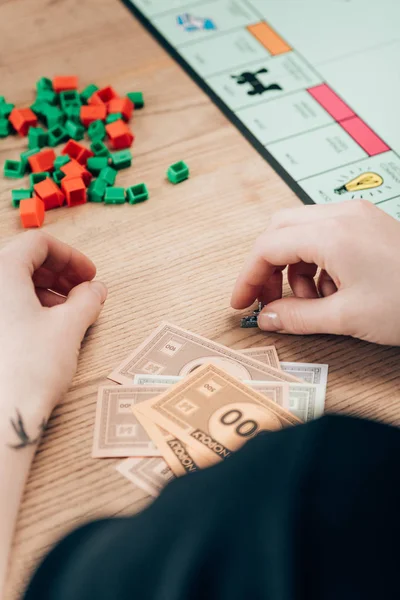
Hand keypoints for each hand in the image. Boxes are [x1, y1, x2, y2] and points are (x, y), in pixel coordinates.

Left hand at [0, 231, 106, 415]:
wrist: (1, 418)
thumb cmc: (28, 371)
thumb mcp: (69, 328)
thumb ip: (87, 299)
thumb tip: (95, 290)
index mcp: (2, 272)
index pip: (38, 244)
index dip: (71, 256)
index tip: (89, 275)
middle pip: (22, 261)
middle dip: (57, 274)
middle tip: (82, 292)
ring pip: (11, 284)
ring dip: (43, 291)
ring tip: (67, 313)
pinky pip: (3, 306)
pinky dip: (26, 308)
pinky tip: (45, 328)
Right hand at [231, 201, 399, 345]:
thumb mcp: (347, 318)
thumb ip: (297, 317)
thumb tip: (266, 317)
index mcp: (332, 234)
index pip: (267, 245)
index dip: (247, 276)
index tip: (241, 301)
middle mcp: (341, 216)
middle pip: (280, 230)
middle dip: (267, 266)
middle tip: (266, 299)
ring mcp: (356, 216)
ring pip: (301, 231)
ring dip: (293, 266)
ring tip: (309, 301)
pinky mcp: (367, 225)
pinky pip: (325, 235)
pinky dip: (315, 261)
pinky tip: (330, 289)